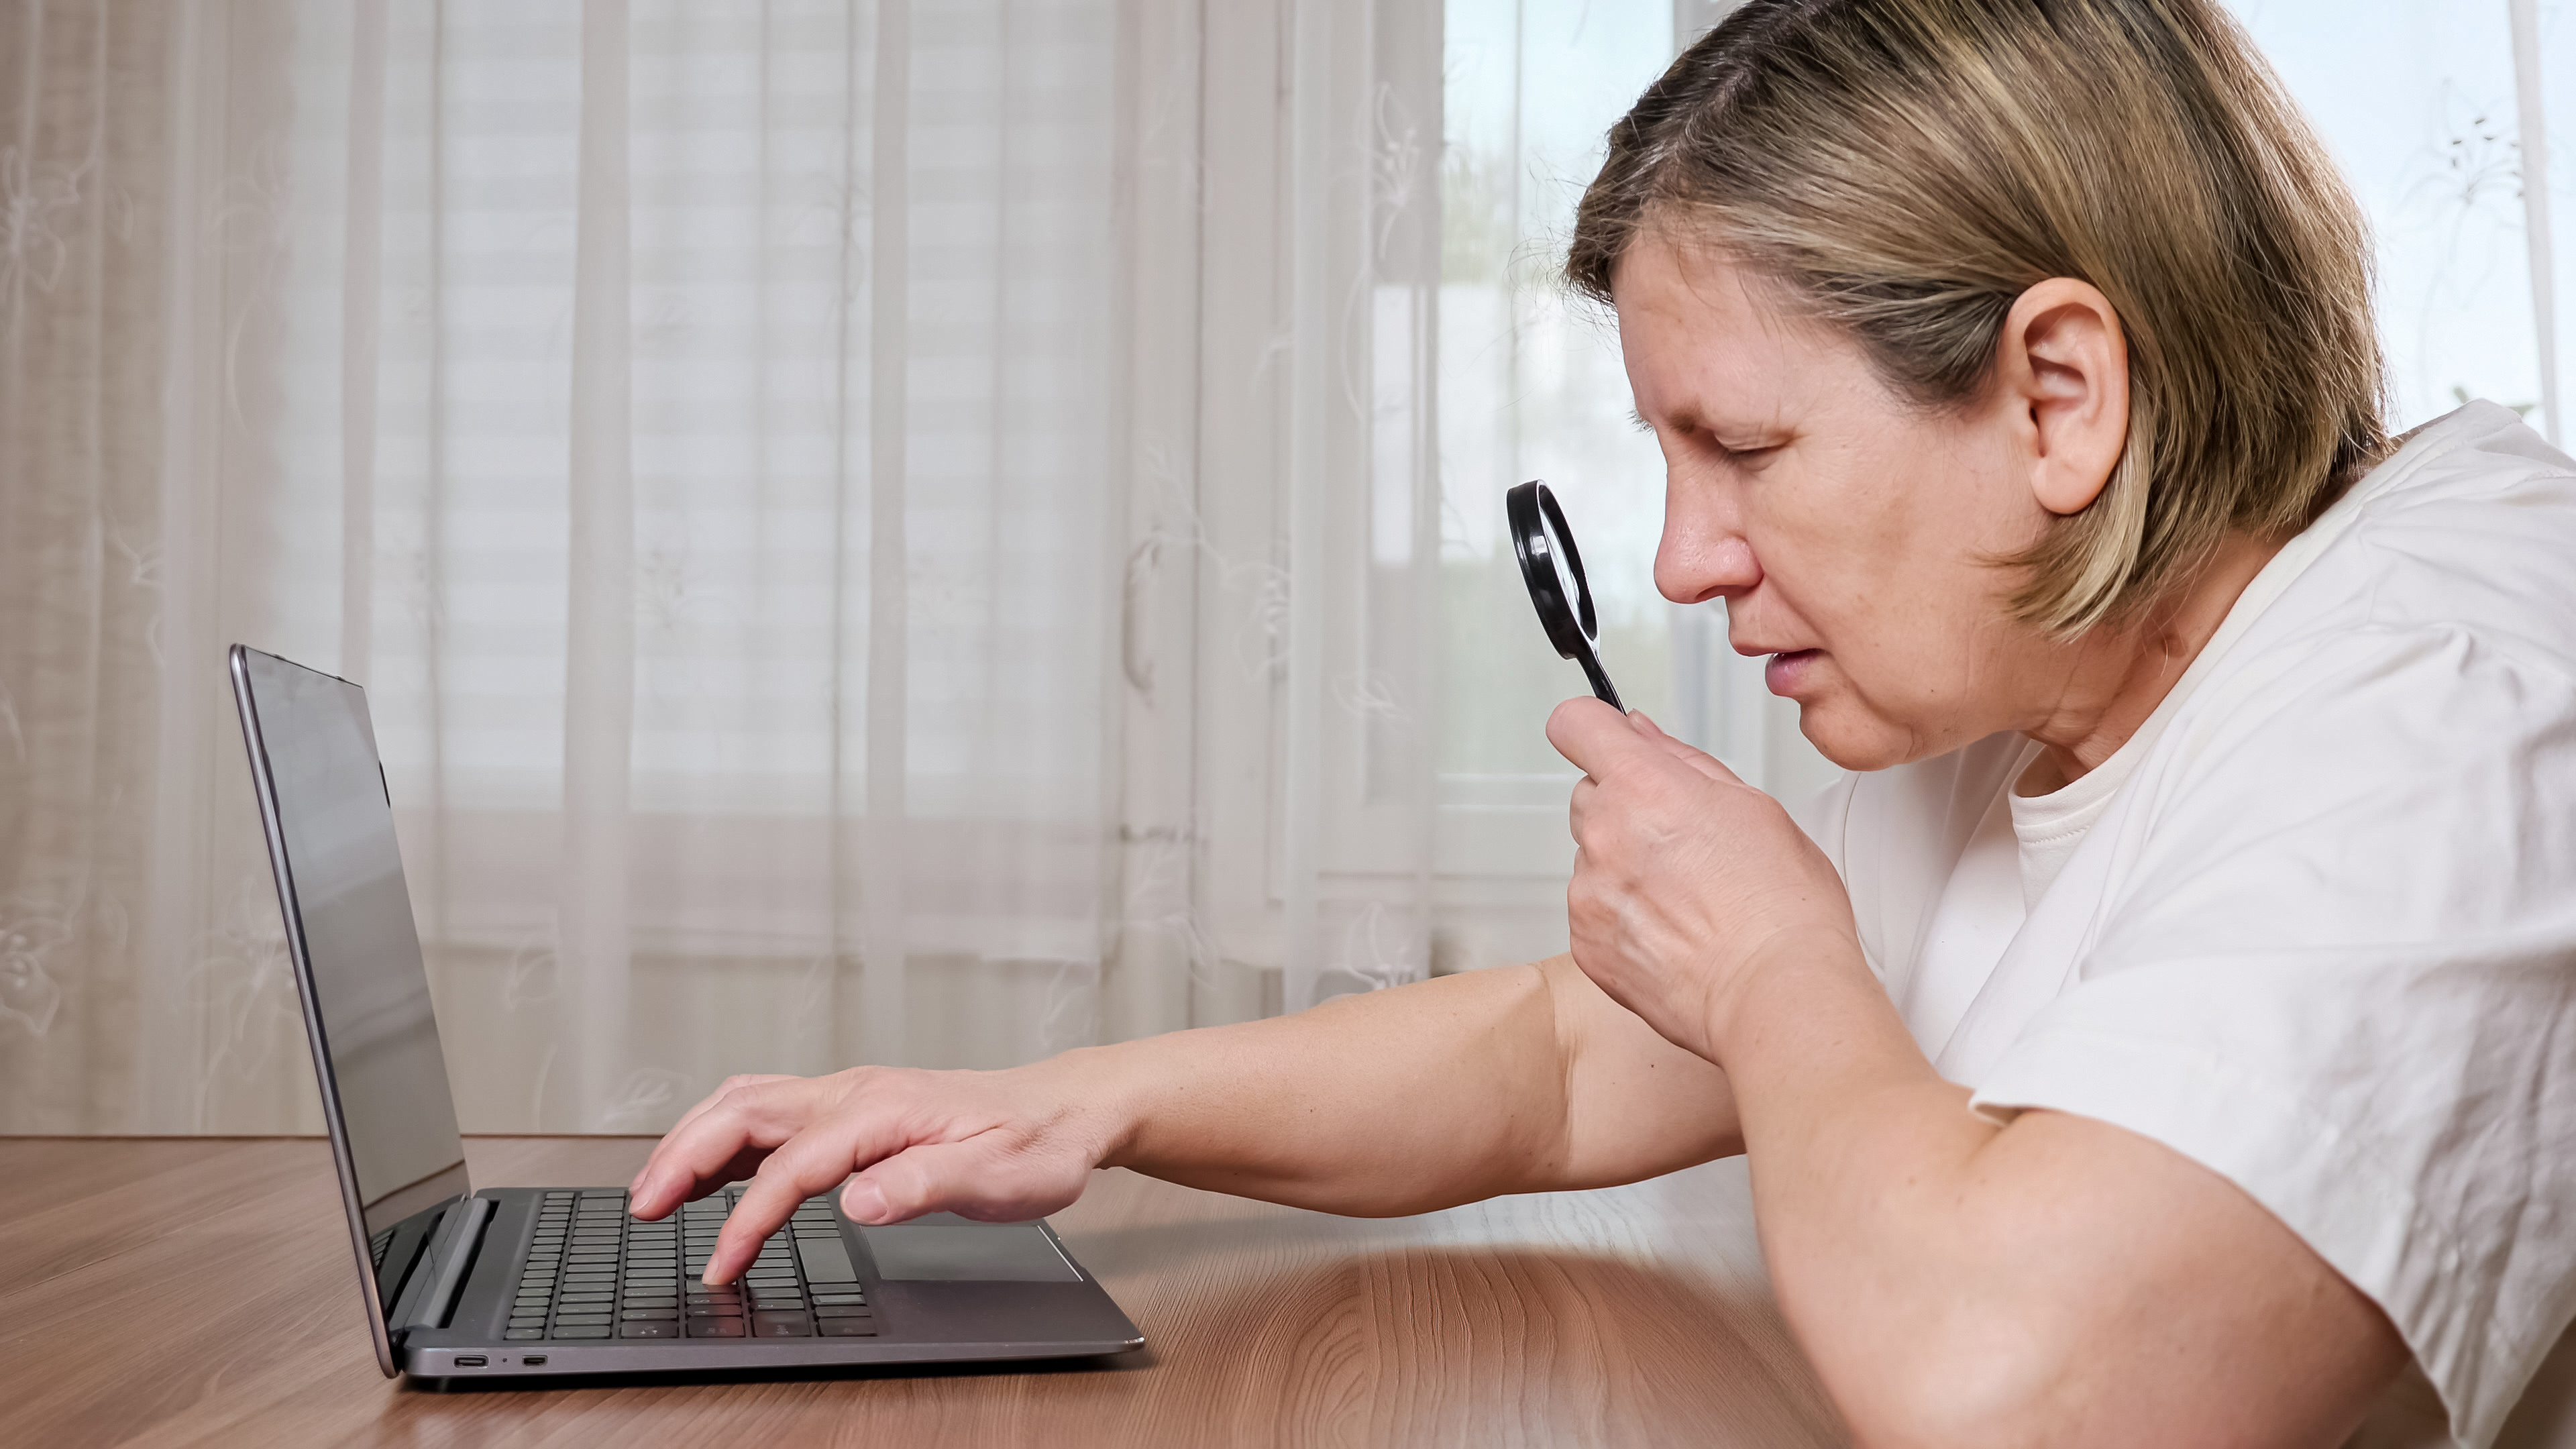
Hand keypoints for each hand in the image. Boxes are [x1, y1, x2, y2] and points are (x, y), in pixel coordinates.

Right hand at [625, 1058, 1118, 1284]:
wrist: (1064, 1110)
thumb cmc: (1035, 1143)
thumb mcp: (996, 1175)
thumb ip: (925, 1185)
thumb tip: (860, 1199)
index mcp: (883, 1109)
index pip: (792, 1165)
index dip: (747, 1218)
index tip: (720, 1264)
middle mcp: (856, 1091)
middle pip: (745, 1112)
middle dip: (683, 1157)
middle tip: (642, 1209)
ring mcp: (849, 1094)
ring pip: (748, 1103)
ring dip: (692, 1141)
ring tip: (653, 1190)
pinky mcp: (851, 1107)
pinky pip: (771, 1110)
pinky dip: (724, 1136)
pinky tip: (710, 1169)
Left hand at [1546, 699, 1856, 1060]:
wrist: (1775, 992)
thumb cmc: (1782, 907)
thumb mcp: (1753, 806)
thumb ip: (1683, 762)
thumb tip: (1640, 733)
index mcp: (1643, 785)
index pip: (1576, 724)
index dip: (1596, 730)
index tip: (1612, 742)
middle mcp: (1604, 834)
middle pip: (1588, 795)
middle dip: (1625, 807)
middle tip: (1684, 842)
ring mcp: (1588, 891)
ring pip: (1592, 858)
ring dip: (1625, 867)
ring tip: (1688, 898)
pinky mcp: (1585, 943)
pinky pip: (1592, 912)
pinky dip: (1622, 917)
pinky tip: (1673, 931)